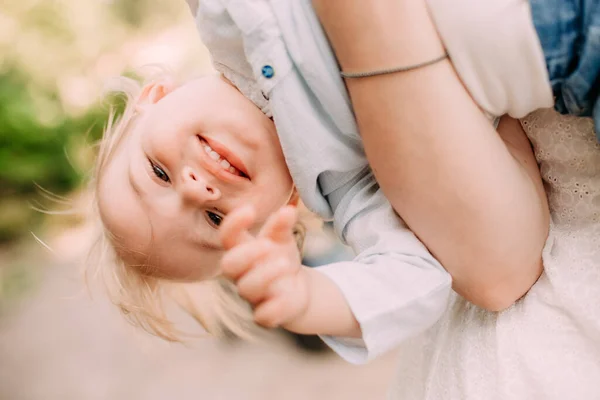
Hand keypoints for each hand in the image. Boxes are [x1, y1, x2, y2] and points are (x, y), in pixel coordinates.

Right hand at [219, 205, 309, 328]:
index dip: (232, 224)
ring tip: (285, 264)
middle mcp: (242, 273)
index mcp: (242, 250)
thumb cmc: (280, 258)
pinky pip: (262, 315)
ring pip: (246, 288)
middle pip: (228, 266)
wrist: (296, 290)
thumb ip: (282, 225)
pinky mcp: (266, 315)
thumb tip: (288, 210)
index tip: (249, 210)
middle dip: (246, 254)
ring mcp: (253, 295)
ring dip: (265, 275)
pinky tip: (284, 296)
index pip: (227, 237)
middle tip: (268, 245)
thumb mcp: (282, 239)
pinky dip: (273, 307)